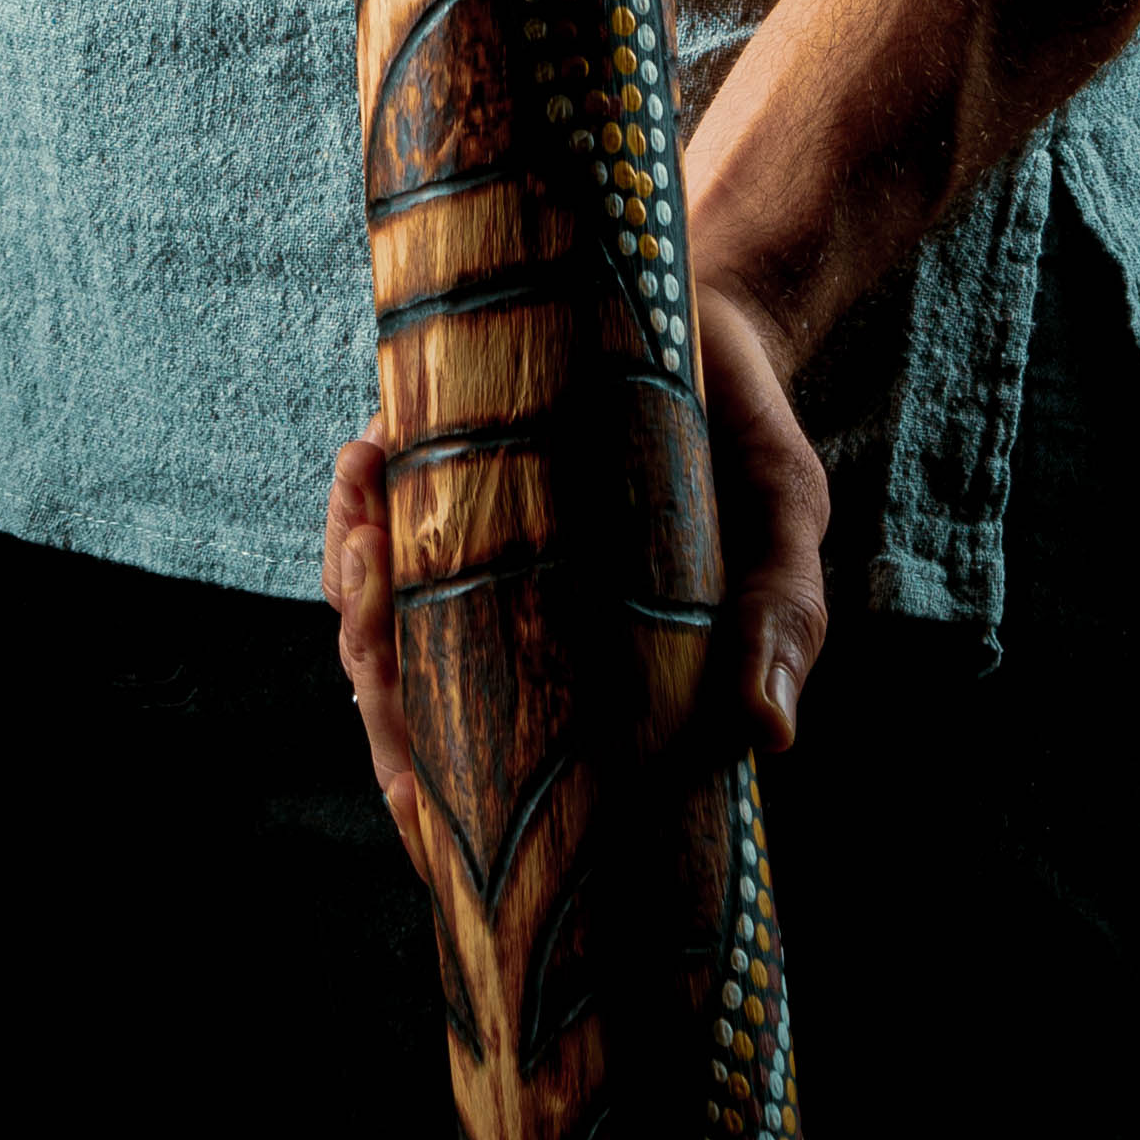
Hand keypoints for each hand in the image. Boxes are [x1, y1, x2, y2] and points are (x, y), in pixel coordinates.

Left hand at [318, 297, 830, 879]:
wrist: (704, 316)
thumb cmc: (749, 438)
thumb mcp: (784, 515)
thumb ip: (785, 617)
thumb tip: (770, 732)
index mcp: (601, 688)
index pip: (505, 792)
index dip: (447, 823)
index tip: (418, 807)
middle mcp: (526, 637)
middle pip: (417, 713)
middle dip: (379, 687)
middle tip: (375, 638)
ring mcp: (480, 567)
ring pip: (378, 624)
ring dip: (354, 593)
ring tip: (370, 530)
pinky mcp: (450, 490)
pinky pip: (375, 526)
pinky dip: (353, 506)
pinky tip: (366, 460)